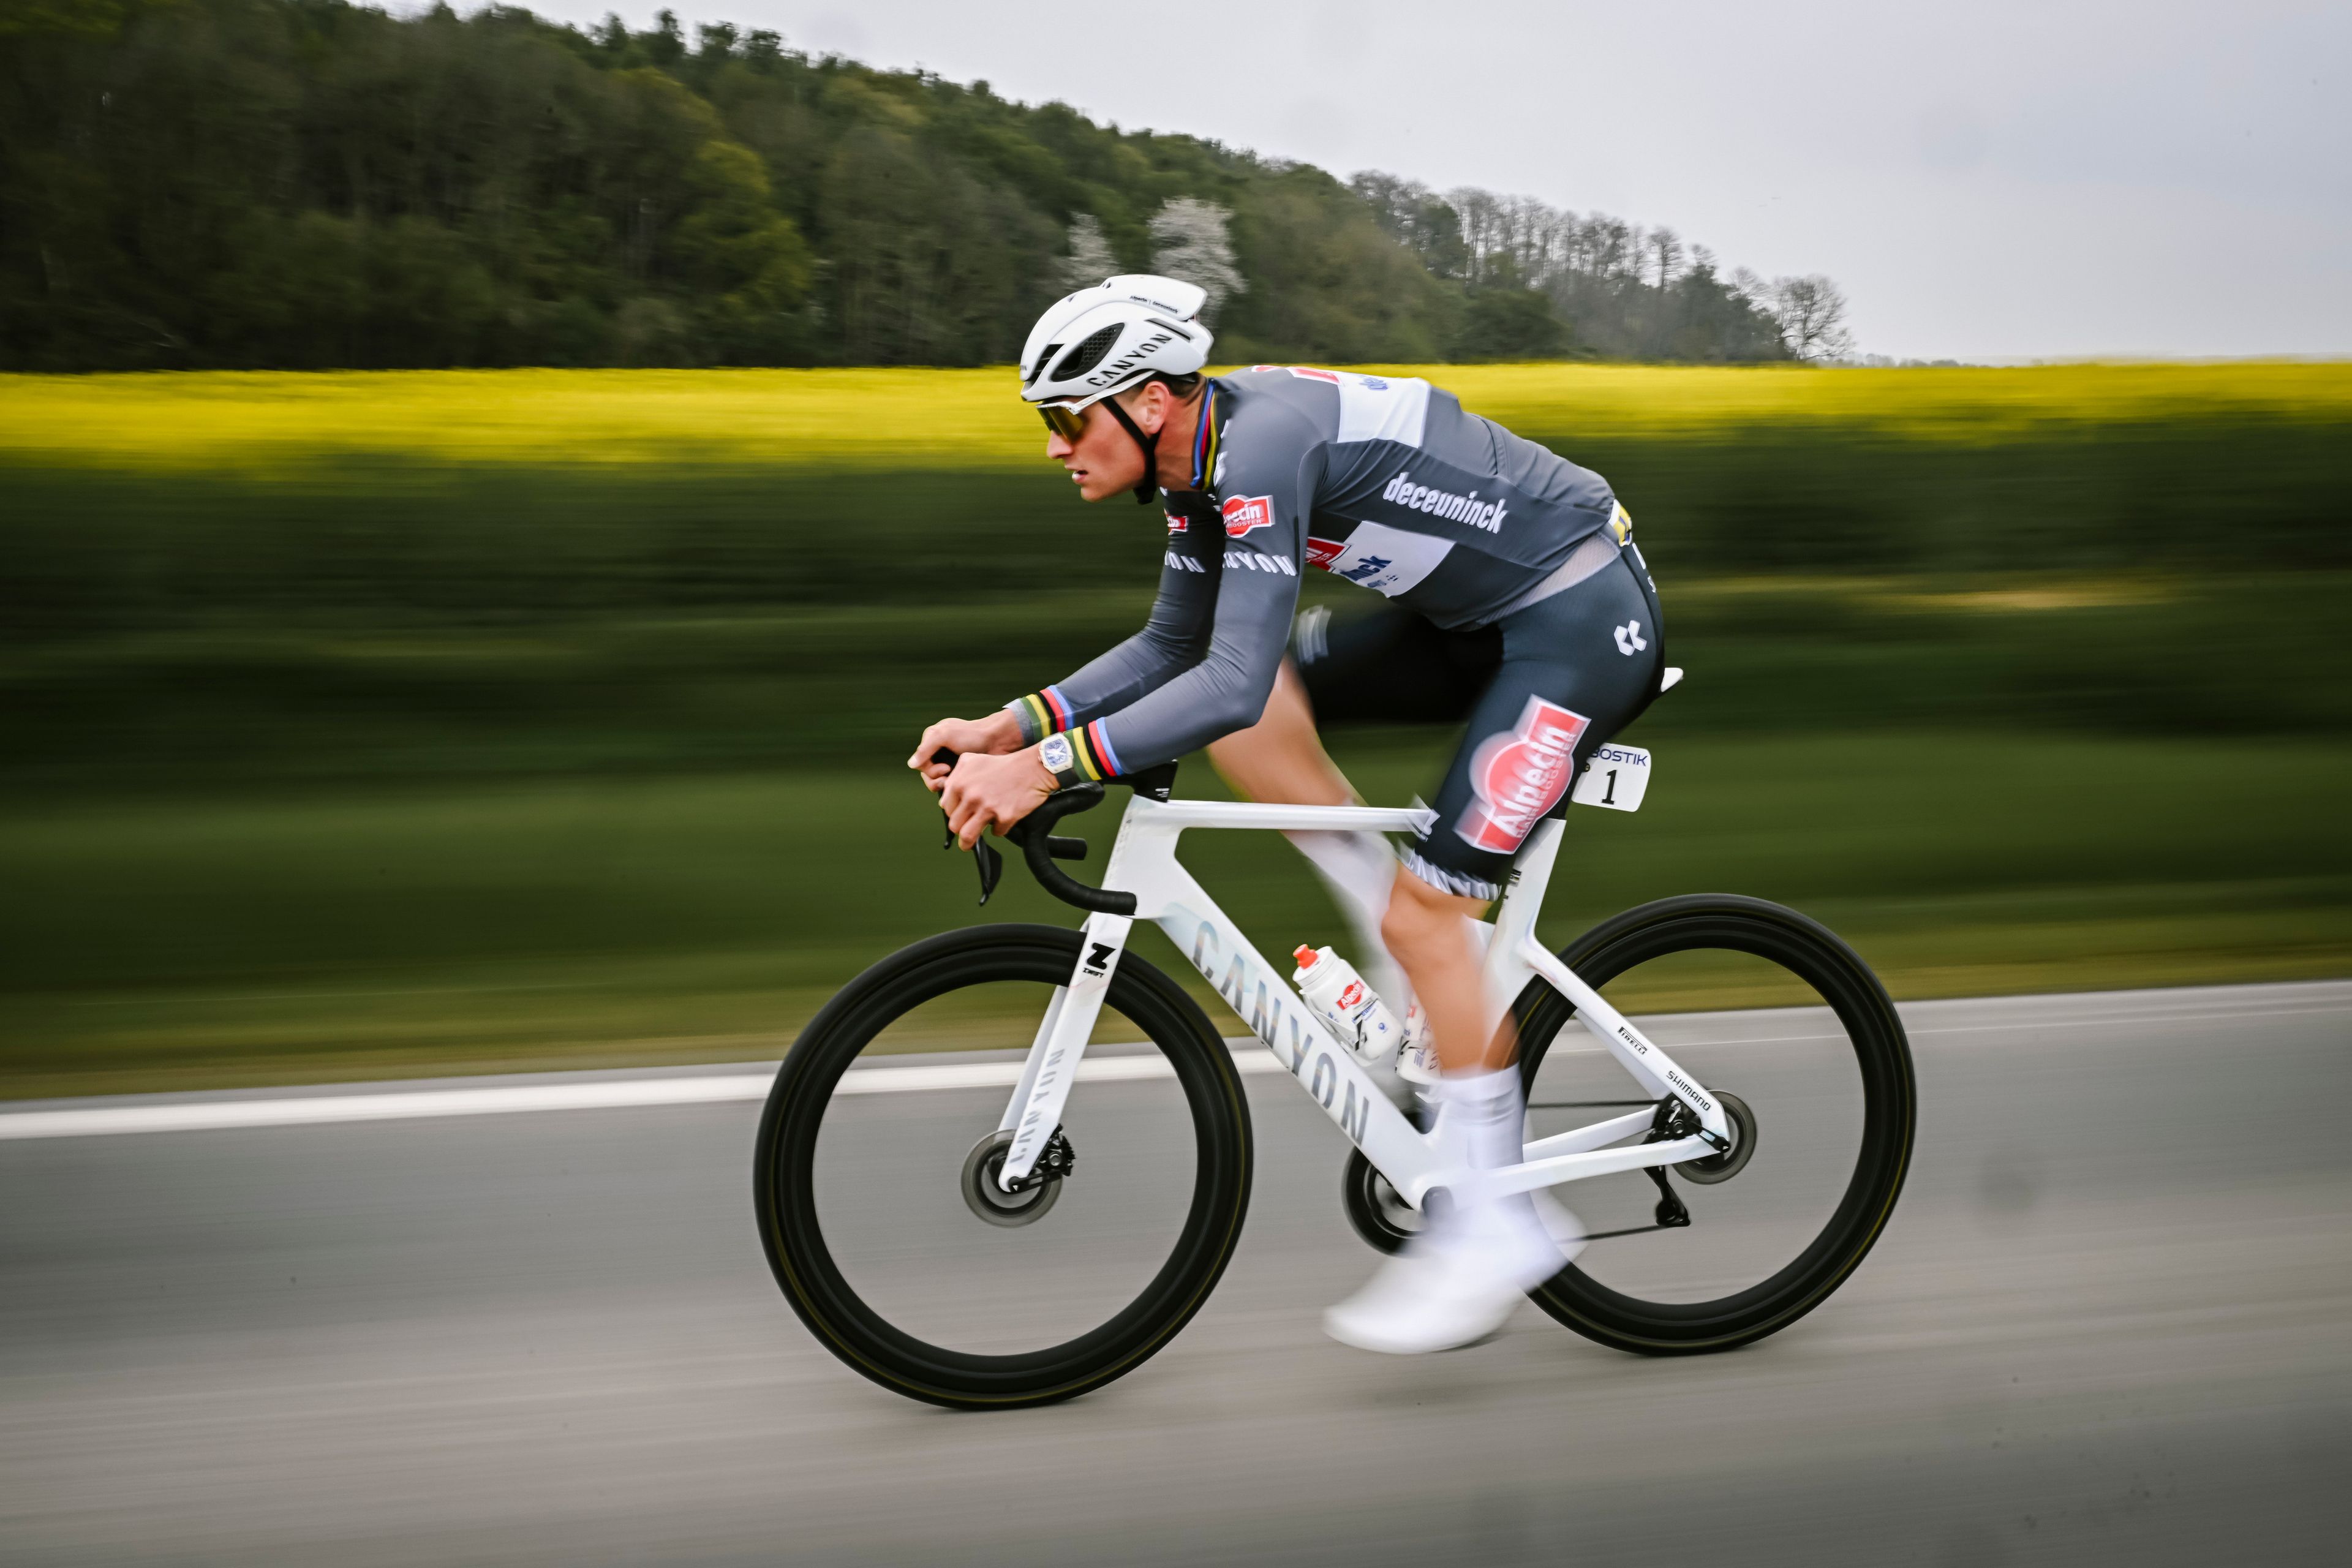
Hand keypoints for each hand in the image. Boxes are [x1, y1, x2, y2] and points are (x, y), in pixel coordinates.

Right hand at [909, 711, 1024, 792]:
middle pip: (927, 774)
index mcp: (932, 740)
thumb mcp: (945, 735)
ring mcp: (950, 762)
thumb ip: (926, 748)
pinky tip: (962, 787)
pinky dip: (954, 787)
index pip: (920, 763)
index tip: (945, 769)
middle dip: (936, 779)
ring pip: (938, 781)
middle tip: (948, 779)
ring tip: (955, 782)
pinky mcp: (961, 771)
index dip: (929, 770)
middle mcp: (939, 751)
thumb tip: (911, 765)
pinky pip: (951, 784)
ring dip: (945, 785)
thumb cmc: (972, 734)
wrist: (998, 740)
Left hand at [940, 748, 1056, 849]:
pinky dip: (999, 829)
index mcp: (960, 783)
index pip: (947, 809)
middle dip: (960, 829)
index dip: (954, 814)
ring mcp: (988, 807)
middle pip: (955, 825)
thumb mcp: (972, 761)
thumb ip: (955, 777)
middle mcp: (971, 796)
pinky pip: (996, 832)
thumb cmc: (1003, 765)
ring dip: (968, 843)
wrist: (1033, 768)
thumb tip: (945, 800)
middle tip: (966, 829)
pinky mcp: (1005, 817)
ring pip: (967, 836)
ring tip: (969, 844)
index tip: (961, 816)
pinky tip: (1003, 819)